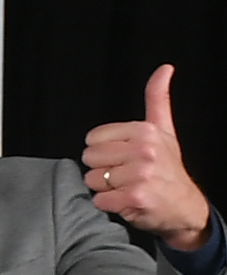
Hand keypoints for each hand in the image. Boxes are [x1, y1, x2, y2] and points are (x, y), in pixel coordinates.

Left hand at [84, 66, 210, 249]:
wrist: (184, 205)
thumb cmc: (168, 167)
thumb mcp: (164, 130)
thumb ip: (157, 99)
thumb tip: (164, 68)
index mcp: (145, 131)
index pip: (93, 139)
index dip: (103, 151)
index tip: (123, 157)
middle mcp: (144, 150)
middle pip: (90, 159)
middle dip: (102, 169)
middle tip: (125, 175)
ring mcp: (140, 174)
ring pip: (92, 180)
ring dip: (105, 188)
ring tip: (126, 187)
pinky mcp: (135, 197)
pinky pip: (99, 200)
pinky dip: (108, 204)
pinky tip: (126, 201)